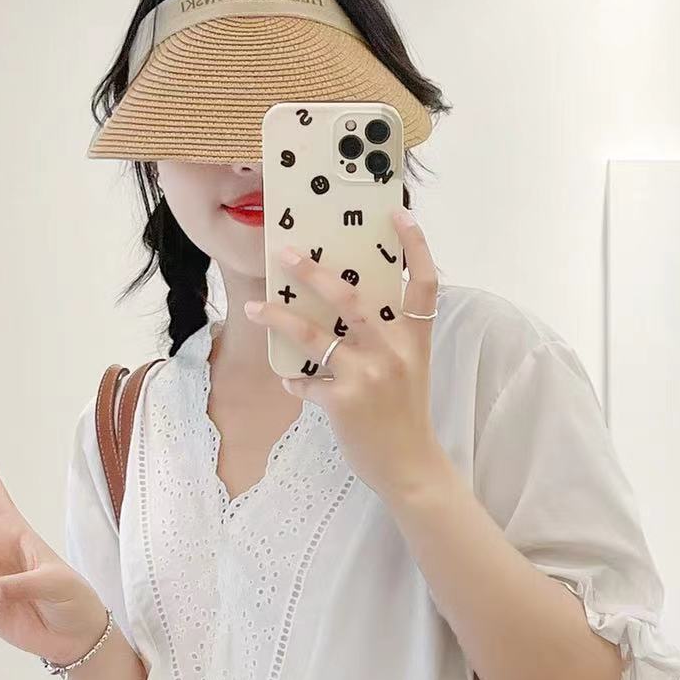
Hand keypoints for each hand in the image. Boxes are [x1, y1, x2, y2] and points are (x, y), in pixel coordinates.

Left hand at [245, 205, 449, 503]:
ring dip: (279, 318)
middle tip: (285, 252)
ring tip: (255, 306)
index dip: (415, 244)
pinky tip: (288, 380)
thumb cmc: (405, 414)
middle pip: (352, 298)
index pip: (425, 282)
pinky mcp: (344, 402)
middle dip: (313, 272)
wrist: (409, 467)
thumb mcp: (409, 368)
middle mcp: (393, 351)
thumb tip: (344, 306)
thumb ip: (388, 336)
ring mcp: (368, 376)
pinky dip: (293, 381)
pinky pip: (306, 382)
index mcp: (414, 338)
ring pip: (314, 335)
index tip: (397, 213)